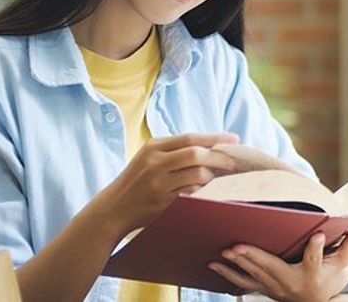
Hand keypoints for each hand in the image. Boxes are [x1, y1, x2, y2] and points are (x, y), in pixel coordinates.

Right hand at [97, 132, 238, 237]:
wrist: (112, 209)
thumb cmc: (137, 180)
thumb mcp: (149, 157)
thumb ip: (175, 150)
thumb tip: (213, 145)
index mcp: (153, 147)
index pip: (190, 138)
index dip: (215, 138)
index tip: (234, 139)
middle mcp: (154, 163)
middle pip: (196, 155)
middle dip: (219, 158)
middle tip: (233, 163)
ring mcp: (157, 184)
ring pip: (197, 176)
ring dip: (212, 178)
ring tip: (217, 179)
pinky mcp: (161, 203)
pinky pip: (192, 195)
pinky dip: (203, 193)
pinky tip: (208, 192)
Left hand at [208, 227, 347, 301]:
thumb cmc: (331, 278)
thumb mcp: (343, 264)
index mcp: (313, 274)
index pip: (315, 259)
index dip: (317, 248)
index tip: (319, 236)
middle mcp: (292, 283)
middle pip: (272, 268)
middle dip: (254, 257)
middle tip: (237, 247)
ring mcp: (275, 287)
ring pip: (254, 275)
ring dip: (237, 264)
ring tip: (223, 253)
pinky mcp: (264, 288)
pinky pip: (243, 282)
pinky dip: (228, 274)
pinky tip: (213, 265)